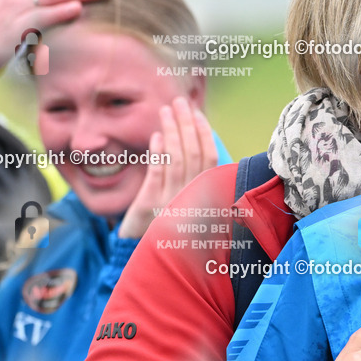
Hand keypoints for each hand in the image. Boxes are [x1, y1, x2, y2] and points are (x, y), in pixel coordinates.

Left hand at [117, 97, 217, 238]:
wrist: (155, 259)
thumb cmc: (177, 227)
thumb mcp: (194, 204)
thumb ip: (200, 179)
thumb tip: (202, 143)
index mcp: (207, 194)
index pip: (209, 157)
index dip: (203, 133)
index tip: (196, 113)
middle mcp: (193, 196)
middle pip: (192, 152)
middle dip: (186, 124)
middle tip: (179, 101)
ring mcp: (172, 201)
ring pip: (175, 159)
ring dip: (171, 131)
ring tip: (166, 110)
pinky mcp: (151, 206)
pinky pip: (156, 175)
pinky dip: (158, 154)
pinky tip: (156, 137)